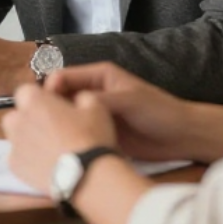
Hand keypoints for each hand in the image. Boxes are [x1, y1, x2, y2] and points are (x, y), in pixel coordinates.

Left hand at [2, 83, 118, 192]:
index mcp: (34, 101)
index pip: (26, 91)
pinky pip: (17, 158)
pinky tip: (45, 164)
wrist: (87, 176)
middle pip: (16, 114)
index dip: (39, 98)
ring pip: (14, 137)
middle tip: (51, 127)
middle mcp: (18, 120)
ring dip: (26, 138)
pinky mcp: (14, 167)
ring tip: (48, 148)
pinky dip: (27, 159)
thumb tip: (77, 99)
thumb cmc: (90, 137)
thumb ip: (81, 96)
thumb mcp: (96, 107)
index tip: (54, 106)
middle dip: (28, 118)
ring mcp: (13, 145)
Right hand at [46, 63, 222, 162]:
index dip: (50, 89)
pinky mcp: (98, 132)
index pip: (63, 77)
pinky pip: (78, 132)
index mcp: (99, 76)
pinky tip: (61, 147)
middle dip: (50, 108)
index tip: (43, 107)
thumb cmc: (159, 111)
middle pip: (60, 97)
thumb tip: (68, 104)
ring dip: (58, 125)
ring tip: (48, 139)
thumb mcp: (129, 100)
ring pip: (67, 116)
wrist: (181, 137)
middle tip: (41, 126)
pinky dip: (68, 138)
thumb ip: (99, 99)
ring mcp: (94, 113)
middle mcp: (93, 92)